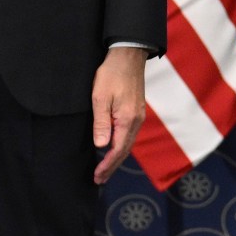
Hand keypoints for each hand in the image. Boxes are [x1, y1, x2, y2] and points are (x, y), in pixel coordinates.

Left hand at [91, 47, 148, 183]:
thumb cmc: (112, 74)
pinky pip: (129, 135)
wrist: (128, 56)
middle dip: (112, 166)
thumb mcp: (100, 98)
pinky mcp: (137, 111)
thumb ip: (101, 123)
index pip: (117, 150)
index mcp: (127, 120)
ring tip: (105, 168)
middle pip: (124, 150)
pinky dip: (121, 146)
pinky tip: (113, 148)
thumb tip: (101, 146)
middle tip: (100, 179)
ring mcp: (138, 116)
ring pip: (128, 143)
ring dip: (116, 157)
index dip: (107, 165)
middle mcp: (136, 121)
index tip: (97, 176)